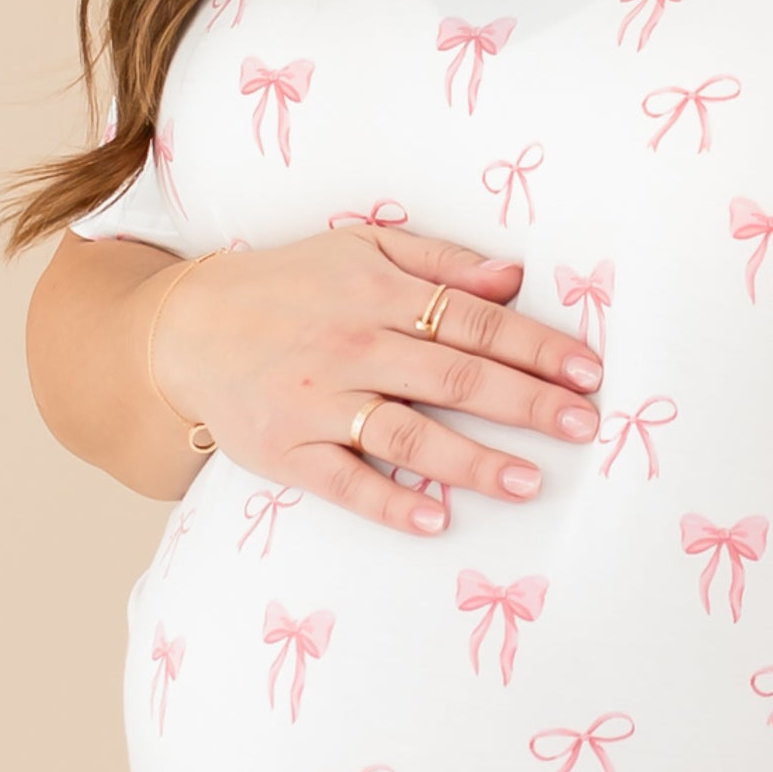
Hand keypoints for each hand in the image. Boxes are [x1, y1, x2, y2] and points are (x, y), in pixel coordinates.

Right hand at [149, 226, 601, 534]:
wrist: (184, 328)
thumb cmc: (289, 286)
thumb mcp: (360, 251)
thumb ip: (438, 263)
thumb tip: (513, 277)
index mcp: (378, 293)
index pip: (474, 321)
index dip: (536, 345)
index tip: (587, 372)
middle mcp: (352, 346)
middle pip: (453, 375)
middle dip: (525, 401)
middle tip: (583, 425)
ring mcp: (317, 402)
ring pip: (406, 433)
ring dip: (471, 460)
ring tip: (528, 482)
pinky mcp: (284, 450)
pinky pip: (343, 482)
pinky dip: (388, 502)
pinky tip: (435, 520)